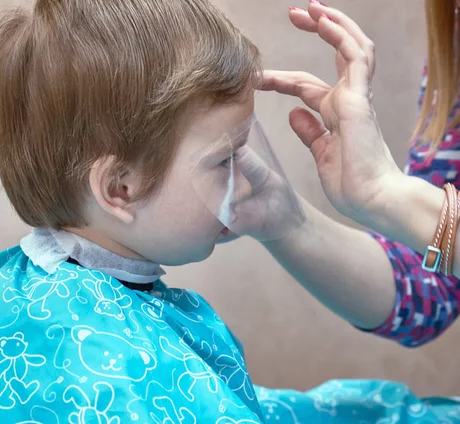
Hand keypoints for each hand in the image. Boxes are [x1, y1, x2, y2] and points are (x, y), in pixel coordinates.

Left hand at [260, 2, 402, 227]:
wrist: (371, 201)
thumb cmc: (351, 184)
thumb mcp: (320, 153)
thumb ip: (309, 131)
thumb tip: (293, 114)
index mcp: (336, 114)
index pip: (306, 86)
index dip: (281, 79)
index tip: (256, 77)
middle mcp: (348, 100)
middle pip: (334, 55)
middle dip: (316, 31)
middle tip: (293, 14)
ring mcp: (356, 96)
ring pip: (351, 46)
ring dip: (331, 23)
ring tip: (308, 8)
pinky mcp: (360, 98)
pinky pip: (356, 56)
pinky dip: (340, 35)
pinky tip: (322, 20)